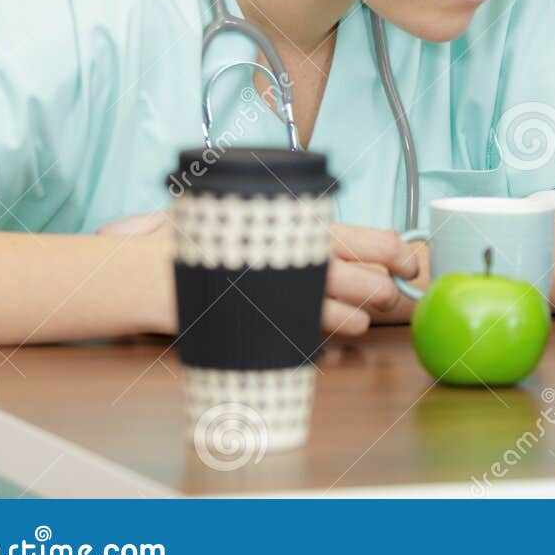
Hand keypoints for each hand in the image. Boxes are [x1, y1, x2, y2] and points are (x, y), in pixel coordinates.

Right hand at [97, 211, 427, 337]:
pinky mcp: (267, 326)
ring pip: (347, 313)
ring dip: (359, 318)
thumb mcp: (240, 215)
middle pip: (369, 281)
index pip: (370, 239)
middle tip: (386, 294)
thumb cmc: (193, 241)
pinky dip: (324, 339)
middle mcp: (299, 261)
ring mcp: (285, 297)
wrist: (146, 276)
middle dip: (384, 291)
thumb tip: (329, 231)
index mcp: (300, 227)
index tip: (409, 261)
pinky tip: (328, 337)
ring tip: (360, 319)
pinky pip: (312, 337)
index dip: (398, 252)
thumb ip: (281, 221)